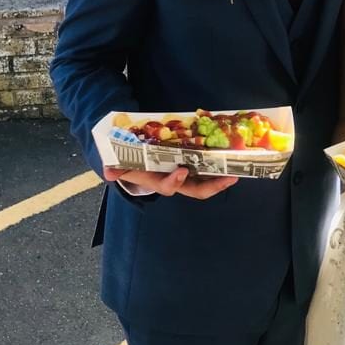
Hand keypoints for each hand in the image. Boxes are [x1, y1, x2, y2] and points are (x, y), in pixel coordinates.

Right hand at [103, 166, 236, 198]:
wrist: (136, 161)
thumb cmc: (131, 164)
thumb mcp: (121, 166)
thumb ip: (116, 168)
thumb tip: (108, 171)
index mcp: (159, 181)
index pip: (168, 187)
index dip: (175, 181)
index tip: (181, 171)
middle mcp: (176, 181)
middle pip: (197, 190)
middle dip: (213, 186)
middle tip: (229, 178)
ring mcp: (187, 174)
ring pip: (206, 181)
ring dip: (221, 178)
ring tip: (236, 171)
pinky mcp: (192, 164)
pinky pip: (207, 167)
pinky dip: (218, 163)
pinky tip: (230, 155)